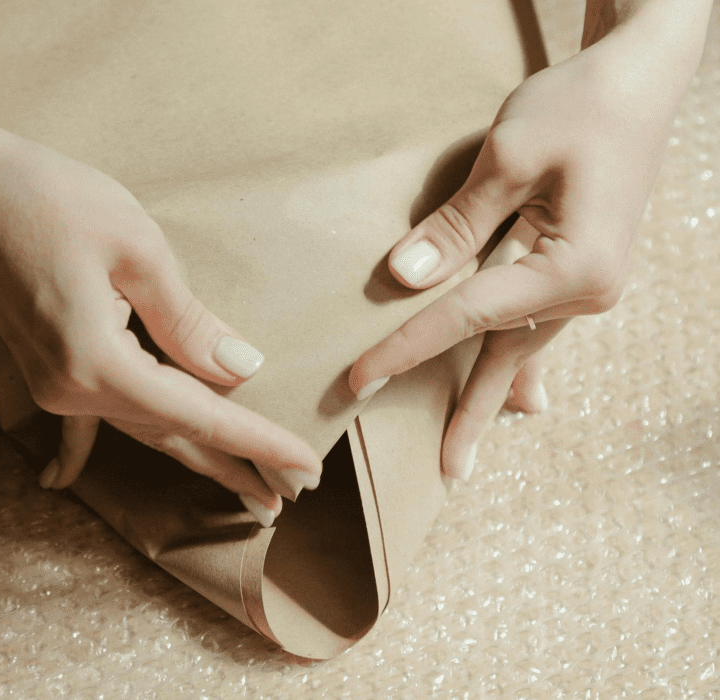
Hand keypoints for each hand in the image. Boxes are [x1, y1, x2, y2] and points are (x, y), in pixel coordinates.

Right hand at [0, 130, 321, 523]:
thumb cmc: (54, 200)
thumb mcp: (138, 251)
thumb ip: (189, 322)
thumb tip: (241, 370)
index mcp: (98, 363)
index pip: (198, 415)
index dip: (258, 444)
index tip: (306, 472)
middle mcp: (71, 388)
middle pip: (172, 435)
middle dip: (235, 465)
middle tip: (289, 498)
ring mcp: (53, 383)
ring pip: (140, 429)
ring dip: (192, 455)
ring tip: (243, 487)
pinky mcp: (44, 366)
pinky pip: (81, 418)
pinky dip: (83, 450)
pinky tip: (62, 480)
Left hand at [349, 16, 702, 480]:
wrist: (639, 79)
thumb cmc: (579, 106)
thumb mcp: (509, 160)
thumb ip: (455, 228)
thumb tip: (403, 281)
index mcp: (574, 269)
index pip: (467, 320)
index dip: (406, 350)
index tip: (357, 381)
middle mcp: (588, 290)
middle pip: (504, 358)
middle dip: (469, 415)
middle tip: (443, 472)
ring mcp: (588, 285)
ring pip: (521, 350)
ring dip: (488, 395)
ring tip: (464, 448)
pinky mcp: (577, 270)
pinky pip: (535, 328)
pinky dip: (514, 363)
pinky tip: (519, 398)